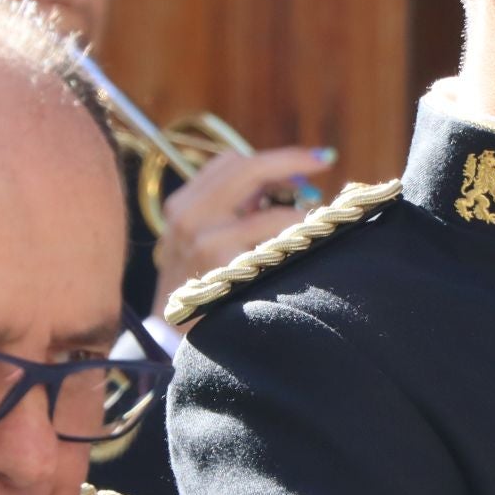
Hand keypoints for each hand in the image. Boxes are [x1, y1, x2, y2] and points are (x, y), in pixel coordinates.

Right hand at [152, 146, 335, 320]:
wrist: (170, 337)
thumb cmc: (197, 287)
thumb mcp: (199, 240)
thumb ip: (234, 210)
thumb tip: (290, 186)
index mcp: (181, 205)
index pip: (230, 162)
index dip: (272, 158)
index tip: (307, 160)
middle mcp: (188, 215)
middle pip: (246, 168)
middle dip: (292, 161)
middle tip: (325, 160)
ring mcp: (203, 238)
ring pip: (267, 203)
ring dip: (299, 205)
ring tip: (317, 218)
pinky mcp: (224, 264)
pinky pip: (274, 233)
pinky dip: (297, 231)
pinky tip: (308, 240)